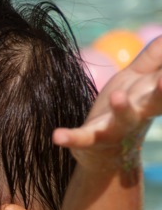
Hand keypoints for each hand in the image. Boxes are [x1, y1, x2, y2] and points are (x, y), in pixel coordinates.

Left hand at [53, 36, 161, 170]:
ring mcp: (116, 128)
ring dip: (122, 109)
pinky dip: (70, 138)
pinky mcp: (91, 140)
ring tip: (118, 96)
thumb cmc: (128, 106)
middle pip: (156, 102)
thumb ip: (155, 57)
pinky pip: (82, 139)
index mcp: (153, 97)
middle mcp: (140, 113)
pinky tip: (57, 136)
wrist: (107, 152)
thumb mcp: (140, 79)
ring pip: (122, 120)